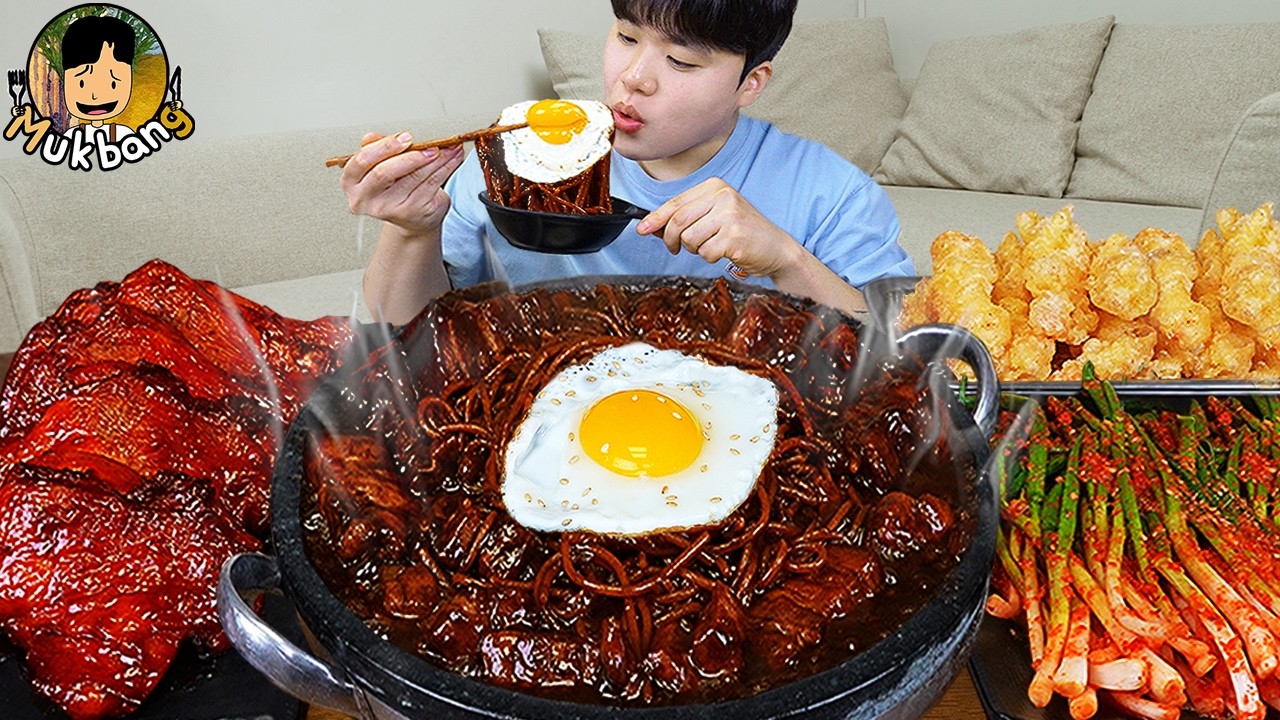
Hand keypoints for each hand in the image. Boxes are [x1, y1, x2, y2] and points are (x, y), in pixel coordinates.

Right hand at [340, 132, 465, 235]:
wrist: (413, 217)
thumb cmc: (394, 185)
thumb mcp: (380, 164)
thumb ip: (376, 148)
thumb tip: (370, 137)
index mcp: (351, 182)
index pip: (363, 161)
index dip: (384, 147)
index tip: (405, 137)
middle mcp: (365, 199)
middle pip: (385, 173)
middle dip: (410, 156)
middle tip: (430, 145)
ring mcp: (389, 209)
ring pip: (414, 177)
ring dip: (436, 159)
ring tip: (449, 147)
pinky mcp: (413, 212)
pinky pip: (431, 184)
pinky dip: (446, 168)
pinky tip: (453, 158)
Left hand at [635, 178, 799, 277]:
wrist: (777, 248)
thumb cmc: (743, 233)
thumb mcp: (716, 216)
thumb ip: (687, 217)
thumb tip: (651, 226)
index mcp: (715, 187)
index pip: (676, 203)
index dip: (655, 219)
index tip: (642, 230)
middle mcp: (722, 196)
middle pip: (678, 221)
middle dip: (670, 239)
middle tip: (675, 249)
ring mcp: (729, 215)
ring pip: (689, 239)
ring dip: (695, 250)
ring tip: (711, 246)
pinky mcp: (734, 236)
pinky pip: (705, 252)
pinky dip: (710, 257)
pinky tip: (725, 252)